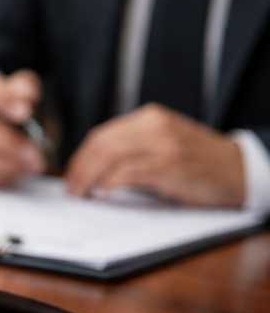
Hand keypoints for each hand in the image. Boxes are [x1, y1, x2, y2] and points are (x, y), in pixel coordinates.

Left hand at [65, 104, 244, 206]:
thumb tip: (92, 172)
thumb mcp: (163, 146)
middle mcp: (155, 125)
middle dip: (79, 169)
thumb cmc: (199, 164)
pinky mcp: (173, 163)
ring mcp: (165, 143)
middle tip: (72, 190)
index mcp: (150, 118)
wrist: (242, 170)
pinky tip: (106, 194)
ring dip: (89, 177)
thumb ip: (133, 150)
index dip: (80, 159)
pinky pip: (130, 170)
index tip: (71, 178)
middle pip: (100, 144)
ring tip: (83, 194)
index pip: (101, 135)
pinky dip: (111, 183)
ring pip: (110, 154)